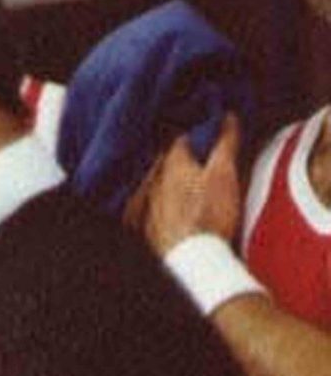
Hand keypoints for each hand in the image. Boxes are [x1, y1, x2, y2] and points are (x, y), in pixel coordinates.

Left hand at [143, 115, 241, 254]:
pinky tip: (170, 209)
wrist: (193, 258)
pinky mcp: (149, 227)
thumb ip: (225, 143)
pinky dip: (161, 204)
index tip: (205, 135)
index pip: (180, 142)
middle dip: (179, 158)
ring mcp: (149, 206)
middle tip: (194, 156)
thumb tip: (227, 117)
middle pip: (166, 163)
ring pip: (158, 185)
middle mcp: (155, 183)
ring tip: (184, 182)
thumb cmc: (209, 214)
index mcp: (172, 166)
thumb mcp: (224, 173)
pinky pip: (151, 208)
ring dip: (169, 180)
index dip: (195, 137)